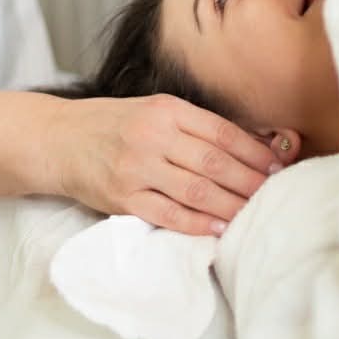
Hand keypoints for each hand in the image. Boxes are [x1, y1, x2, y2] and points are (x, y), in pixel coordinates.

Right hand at [42, 94, 298, 236]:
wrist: (60, 139)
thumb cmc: (115, 124)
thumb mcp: (154, 111)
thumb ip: (195, 126)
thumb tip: (251, 145)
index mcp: (166, 109)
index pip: (221, 132)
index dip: (255, 151)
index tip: (278, 166)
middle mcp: (153, 136)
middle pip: (214, 163)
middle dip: (250, 182)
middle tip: (274, 194)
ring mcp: (136, 168)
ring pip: (196, 190)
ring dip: (230, 205)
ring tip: (254, 214)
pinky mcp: (122, 198)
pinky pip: (168, 215)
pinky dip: (196, 224)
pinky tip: (218, 229)